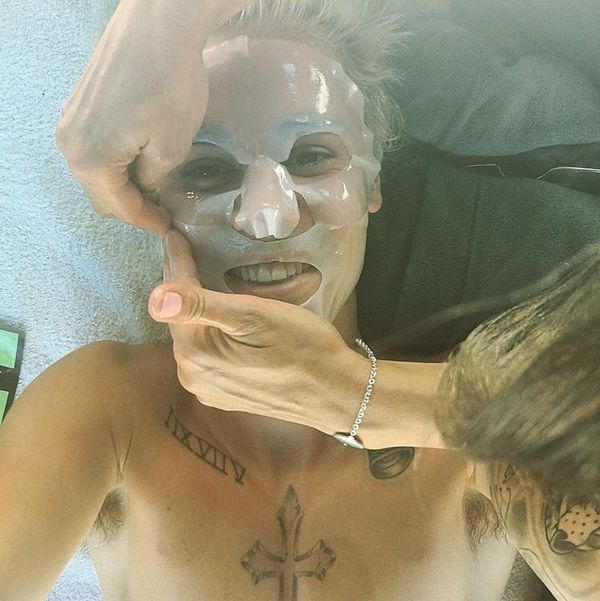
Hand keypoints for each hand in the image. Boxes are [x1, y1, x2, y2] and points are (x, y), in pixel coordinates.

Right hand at [56, 0, 254, 235]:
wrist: (157, 26)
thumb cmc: (168, 90)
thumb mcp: (170, 148)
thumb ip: (154, 179)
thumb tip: (147, 186)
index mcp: (90, 163)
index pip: (120, 208)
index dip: (147, 223)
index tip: (169, 228)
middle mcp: (69, 145)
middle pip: (101, 195)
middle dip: (132, 207)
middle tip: (162, 211)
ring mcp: (69, 122)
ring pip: (96, 173)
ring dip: (123, 186)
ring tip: (154, 188)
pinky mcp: (78, 105)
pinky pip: (95, 149)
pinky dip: (116, 163)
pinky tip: (138, 160)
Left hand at [147, 230, 366, 433]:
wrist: (335, 393)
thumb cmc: (302, 347)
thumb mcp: (255, 317)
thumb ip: (202, 307)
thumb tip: (154, 298)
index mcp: (195, 353)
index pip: (175, 297)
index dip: (176, 263)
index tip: (172, 234)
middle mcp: (192, 376)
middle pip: (181, 320)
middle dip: (184, 286)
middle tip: (187, 252)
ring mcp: (207, 389)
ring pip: (193, 338)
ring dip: (197, 312)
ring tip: (203, 282)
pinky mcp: (223, 397)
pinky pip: (207, 357)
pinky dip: (211, 335)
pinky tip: (222, 323)